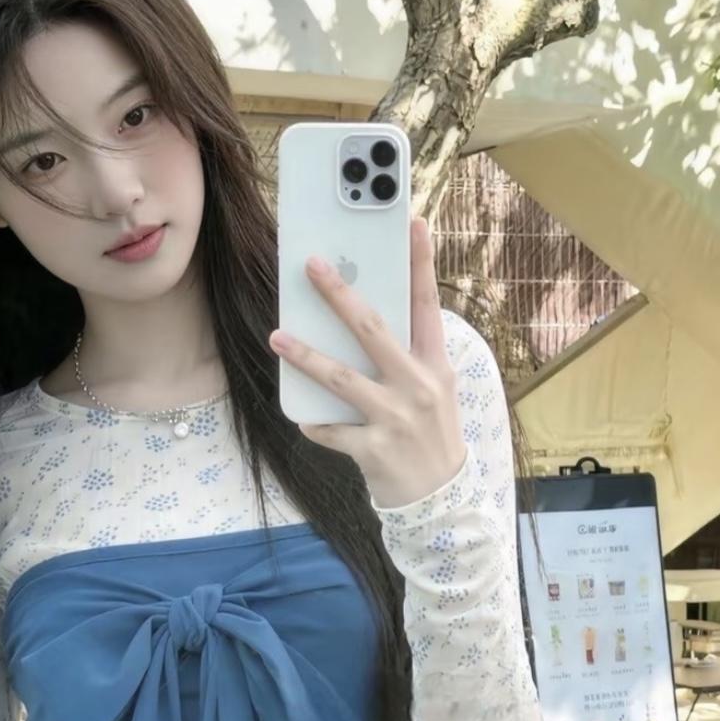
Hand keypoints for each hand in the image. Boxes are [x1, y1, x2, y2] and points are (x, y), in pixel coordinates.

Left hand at [269, 216, 467, 509]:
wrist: (442, 498)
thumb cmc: (430, 434)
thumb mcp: (432, 389)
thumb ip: (405, 356)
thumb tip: (359, 321)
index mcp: (435, 365)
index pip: (427, 305)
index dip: (421, 263)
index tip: (413, 222)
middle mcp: (418, 386)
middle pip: (374, 330)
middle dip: (340, 296)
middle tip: (312, 267)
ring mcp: (395, 418)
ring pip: (342, 378)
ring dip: (306, 355)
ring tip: (278, 337)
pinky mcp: (374, 449)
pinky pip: (332, 430)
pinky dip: (315, 423)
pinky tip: (302, 417)